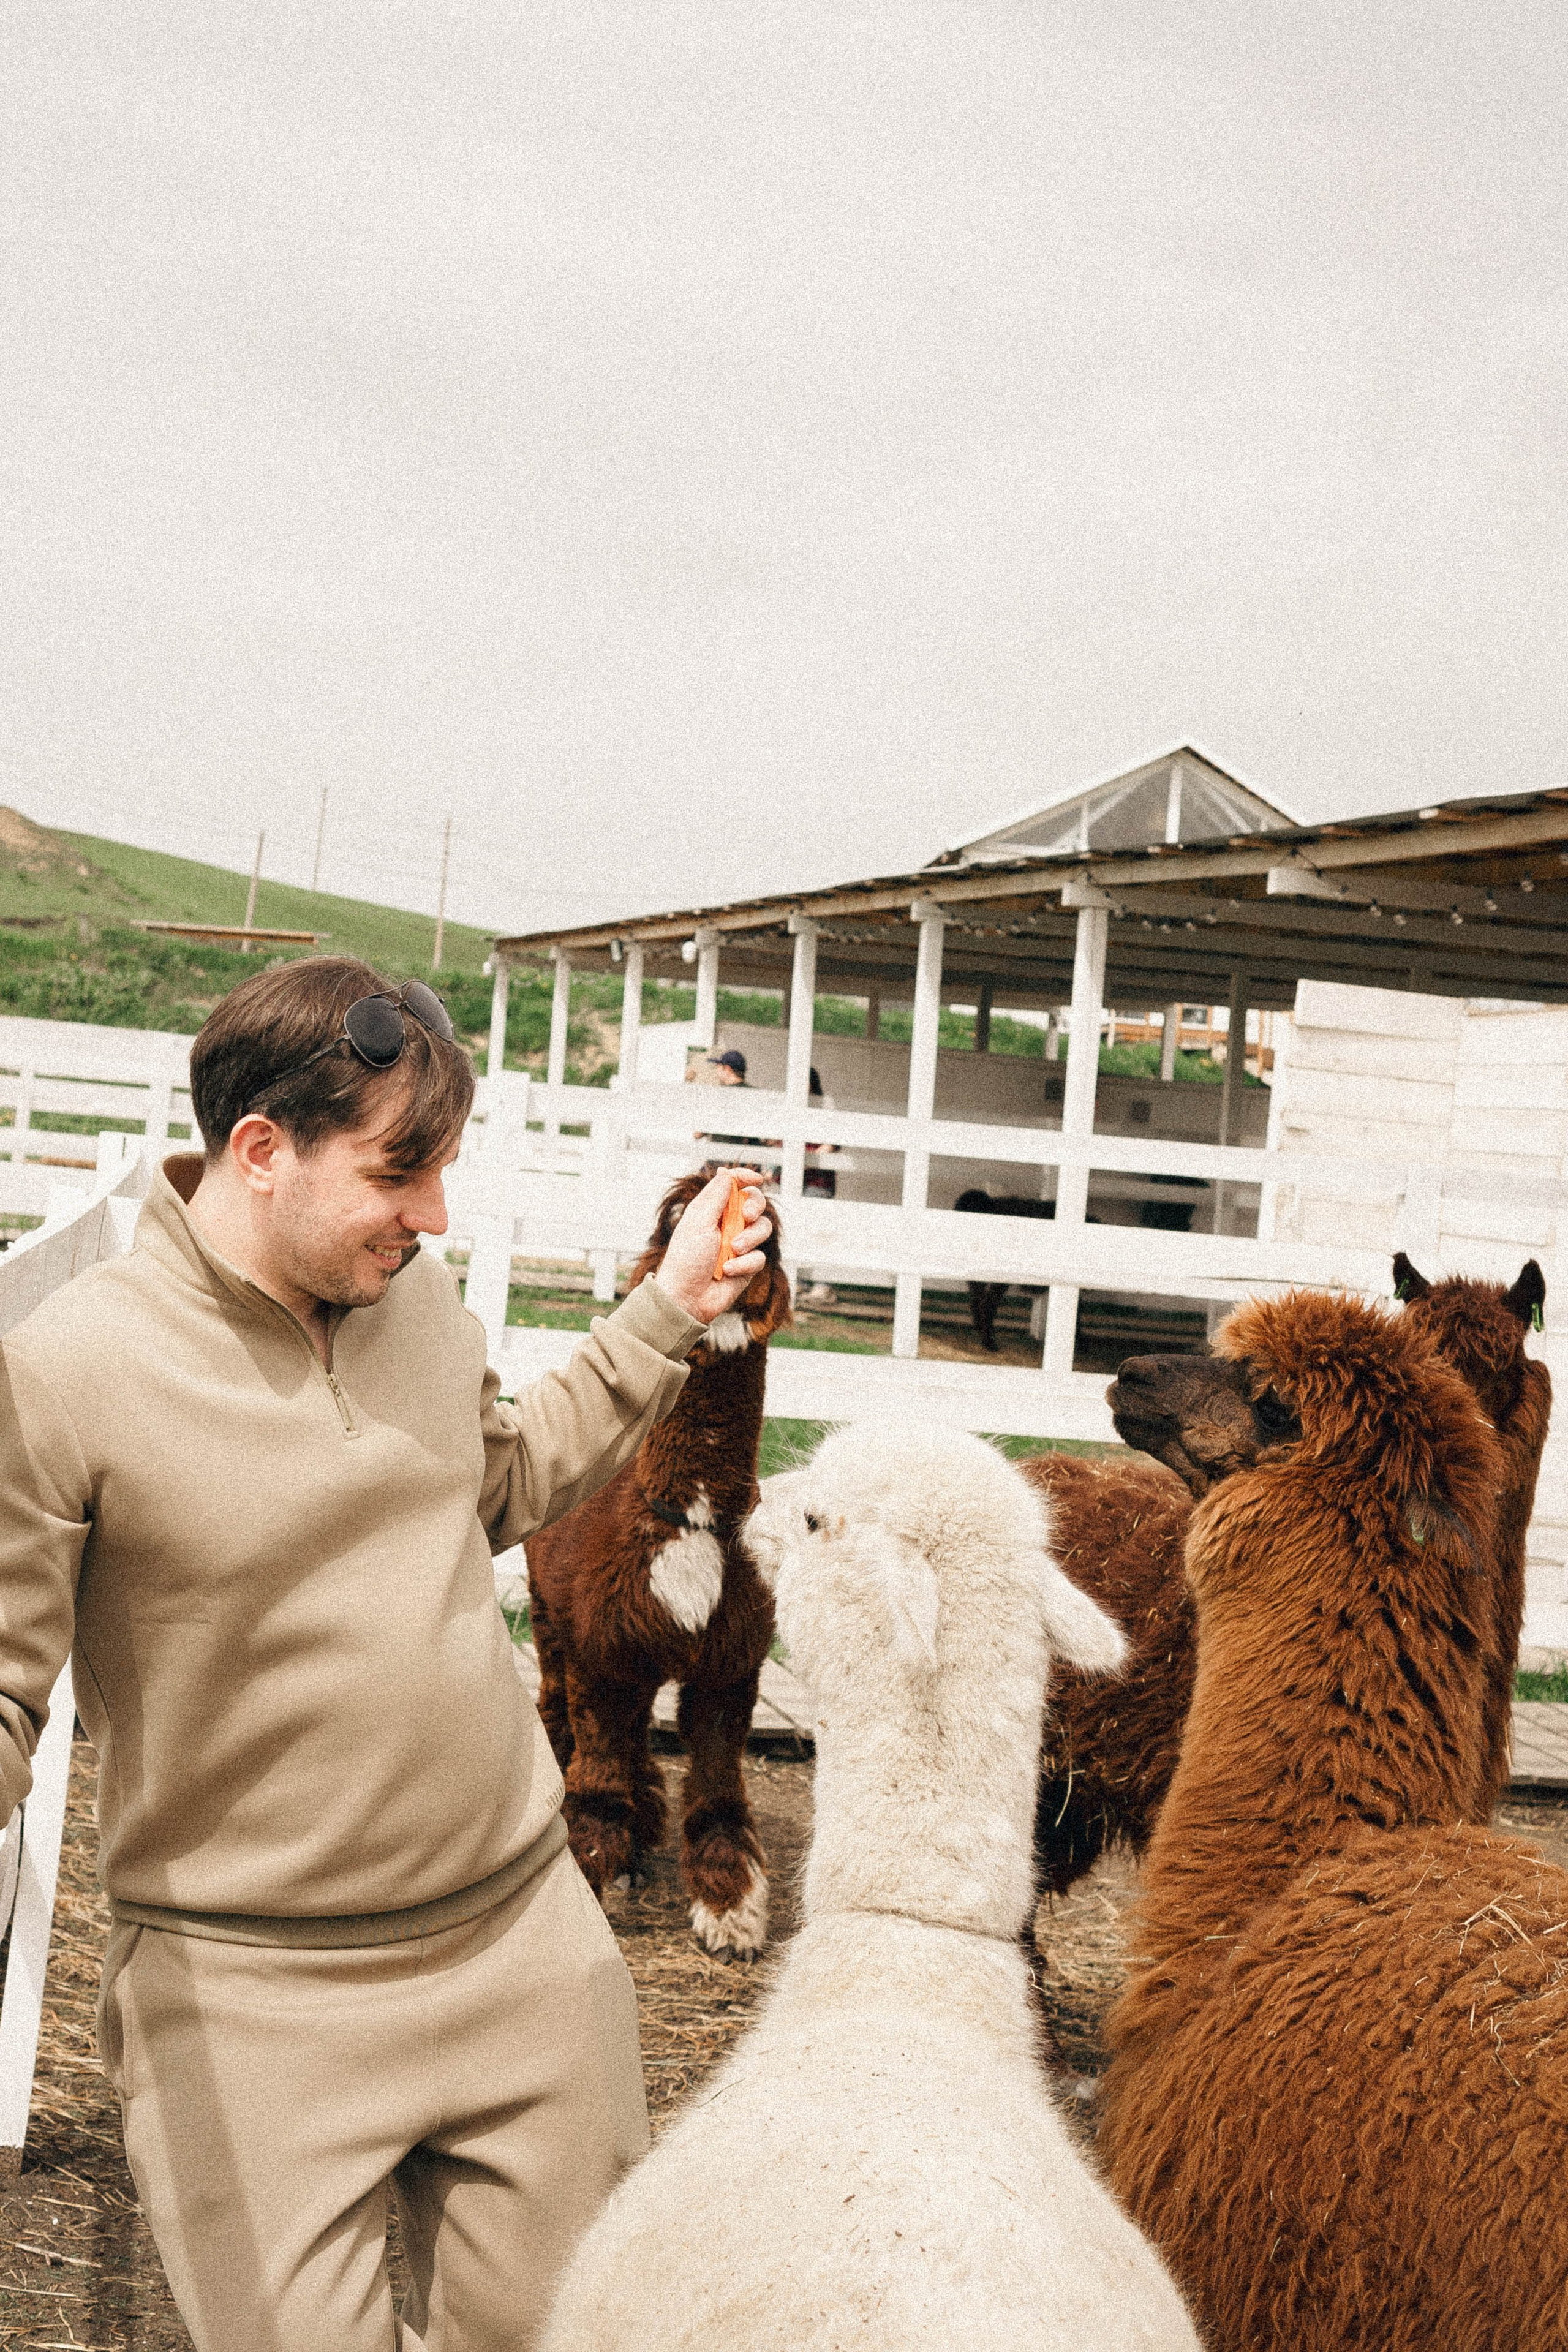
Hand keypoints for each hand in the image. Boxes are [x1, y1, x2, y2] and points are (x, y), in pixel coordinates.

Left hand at [656, 1167, 773, 1325]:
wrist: (687, 1298)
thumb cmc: (686, 1259)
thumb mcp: (699, 1221)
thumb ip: (715, 1196)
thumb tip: (725, 1171)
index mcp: (712, 1210)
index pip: (733, 1186)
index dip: (745, 1178)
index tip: (756, 1178)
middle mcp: (728, 1225)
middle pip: (755, 1203)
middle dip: (755, 1207)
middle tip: (747, 1217)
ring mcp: (739, 1245)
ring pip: (762, 1229)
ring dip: (749, 1239)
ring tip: (732, 1251)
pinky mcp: (747, 1265)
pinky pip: (759, 1257)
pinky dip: (744, 1264)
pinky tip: (727, 1272)